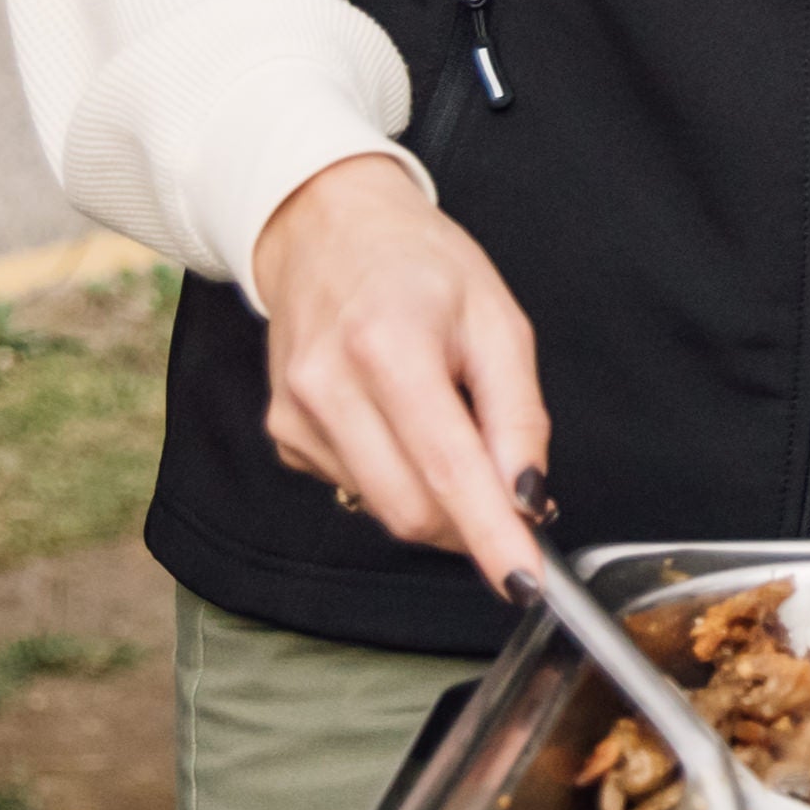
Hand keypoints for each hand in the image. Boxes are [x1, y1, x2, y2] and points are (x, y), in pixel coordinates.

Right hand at [246, 153, 555, 592]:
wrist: (325, 228)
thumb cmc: (421, 264)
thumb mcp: (497, 318)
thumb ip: (518, 413)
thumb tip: (526, 496)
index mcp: (389, 347)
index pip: (447, 469)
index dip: (490, 536)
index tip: (524, 581)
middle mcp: (328, 387)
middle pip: (409, 510)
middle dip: (469, 525)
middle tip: (509, 496)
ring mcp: (295, 416)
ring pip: (382, 508)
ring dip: (433, 497)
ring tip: (448, 425)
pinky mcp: (283, 435)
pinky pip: (355, 487)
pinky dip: (395, 475)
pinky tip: (399, 420)